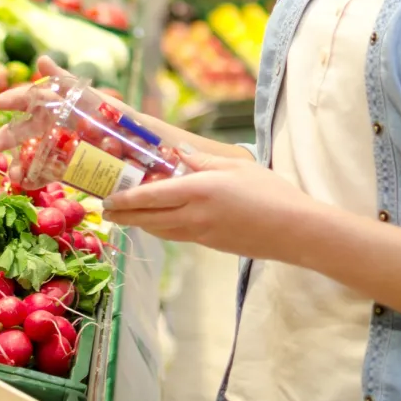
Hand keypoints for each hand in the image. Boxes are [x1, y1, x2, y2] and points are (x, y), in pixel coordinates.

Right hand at [0, 56, 253, 163]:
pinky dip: (51, 172)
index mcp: (113, 114)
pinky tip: (29, 177)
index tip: (7, 97)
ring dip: (29, 153)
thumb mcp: (144, 126)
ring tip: (6, 166)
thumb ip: (112, 110)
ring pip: (57, 149)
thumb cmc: (180, 147)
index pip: (69, 95)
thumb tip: (71, 83)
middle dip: (22, 129)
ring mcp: (102, 154)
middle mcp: (102, 131)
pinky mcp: (106, 176)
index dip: (40, 92)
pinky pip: (73, 172)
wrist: (203, 178)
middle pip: (54, 124)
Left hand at [102, 151, 319, 259]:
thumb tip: (179, 156)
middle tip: (107, 210)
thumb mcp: (237, 165)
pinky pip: (176, 235)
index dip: (126, 199)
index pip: (151, 196)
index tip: (108, 199)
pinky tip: (161, 221)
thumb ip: (204, 161)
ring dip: (141, 223)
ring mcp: (201, 234)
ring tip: (128, 216)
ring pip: (160, 230)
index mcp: (198, 191)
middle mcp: (193, 215)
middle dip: (125, 215)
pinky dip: (161, 228)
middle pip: (149, 218)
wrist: (293, 230)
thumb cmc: (270, 191)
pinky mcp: (211, 244)